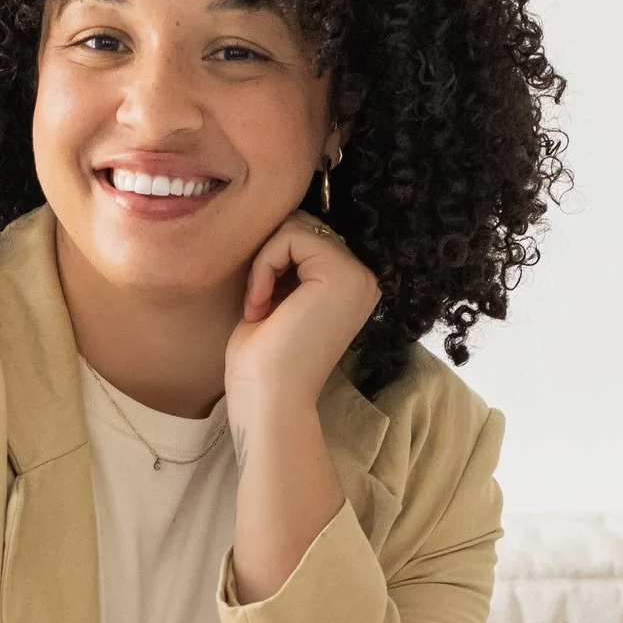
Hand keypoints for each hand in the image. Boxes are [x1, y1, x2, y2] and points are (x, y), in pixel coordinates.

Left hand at [223, 213, 380, 427]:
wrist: (269, 402)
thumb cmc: (264, 363)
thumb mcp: (279, 297)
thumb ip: (289, 262)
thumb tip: (278, 220)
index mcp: (351, 286)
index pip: (306, 237)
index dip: (273, 261)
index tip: (261, 307)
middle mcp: (363, 278)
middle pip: (303, 225)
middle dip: (269, 258)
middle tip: (259, 305)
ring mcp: (358, 275)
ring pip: (295, 227)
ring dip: (264, 263)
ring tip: (259, 306)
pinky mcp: (341, 273)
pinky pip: (289, 236)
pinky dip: (263, 265)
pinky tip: (260, 304)